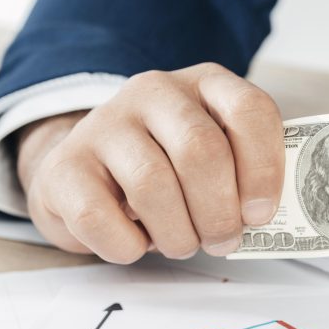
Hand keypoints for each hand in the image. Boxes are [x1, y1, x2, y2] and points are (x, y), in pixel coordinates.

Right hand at [15, 63, 283, 262]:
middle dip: (220, 211)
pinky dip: (127, 245)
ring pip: (153, 186)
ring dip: (178, 234)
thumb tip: (263, 217)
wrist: (88, 171)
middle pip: (201, 151)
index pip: (249, 110)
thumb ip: (246, 173)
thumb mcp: (217, 155)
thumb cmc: (170, 169)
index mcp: (207, 83)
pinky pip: (100, 216)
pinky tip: (136, 243)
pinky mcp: (65, 165)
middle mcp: (155, 91)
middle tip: (223, 240)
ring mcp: (105, 123)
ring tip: (184, 243)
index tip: (261, 214)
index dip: (263, 168)